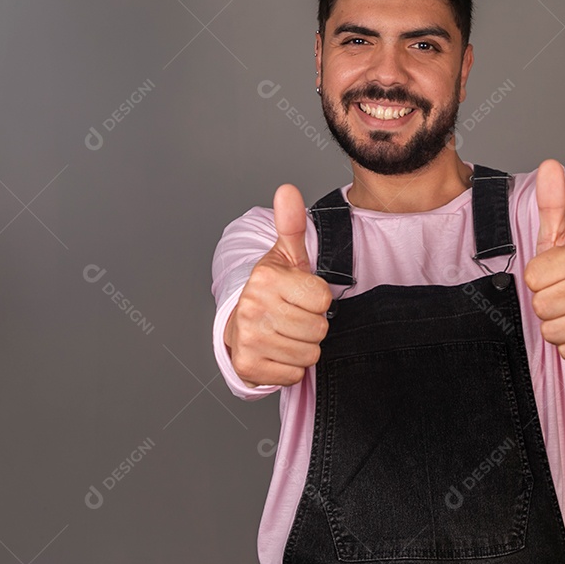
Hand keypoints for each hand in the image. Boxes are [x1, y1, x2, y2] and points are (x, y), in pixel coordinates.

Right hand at [224, 184, 333, 386]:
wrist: (240, 324)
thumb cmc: (272, 291)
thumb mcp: (286, 256)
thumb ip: (292, 224)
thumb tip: (288, 189)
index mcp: (266, 278)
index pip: (324, 299)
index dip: (319, 301)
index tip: (302, 297)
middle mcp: (252, 306)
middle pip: (319, 329)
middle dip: (312, 326)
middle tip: (294, 317)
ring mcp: (248, 338)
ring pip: (309, 353)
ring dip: (303, 347)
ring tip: (286, 333)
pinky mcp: (248, 366)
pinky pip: (294, 374)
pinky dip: (290, 367)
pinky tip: (277, 351)